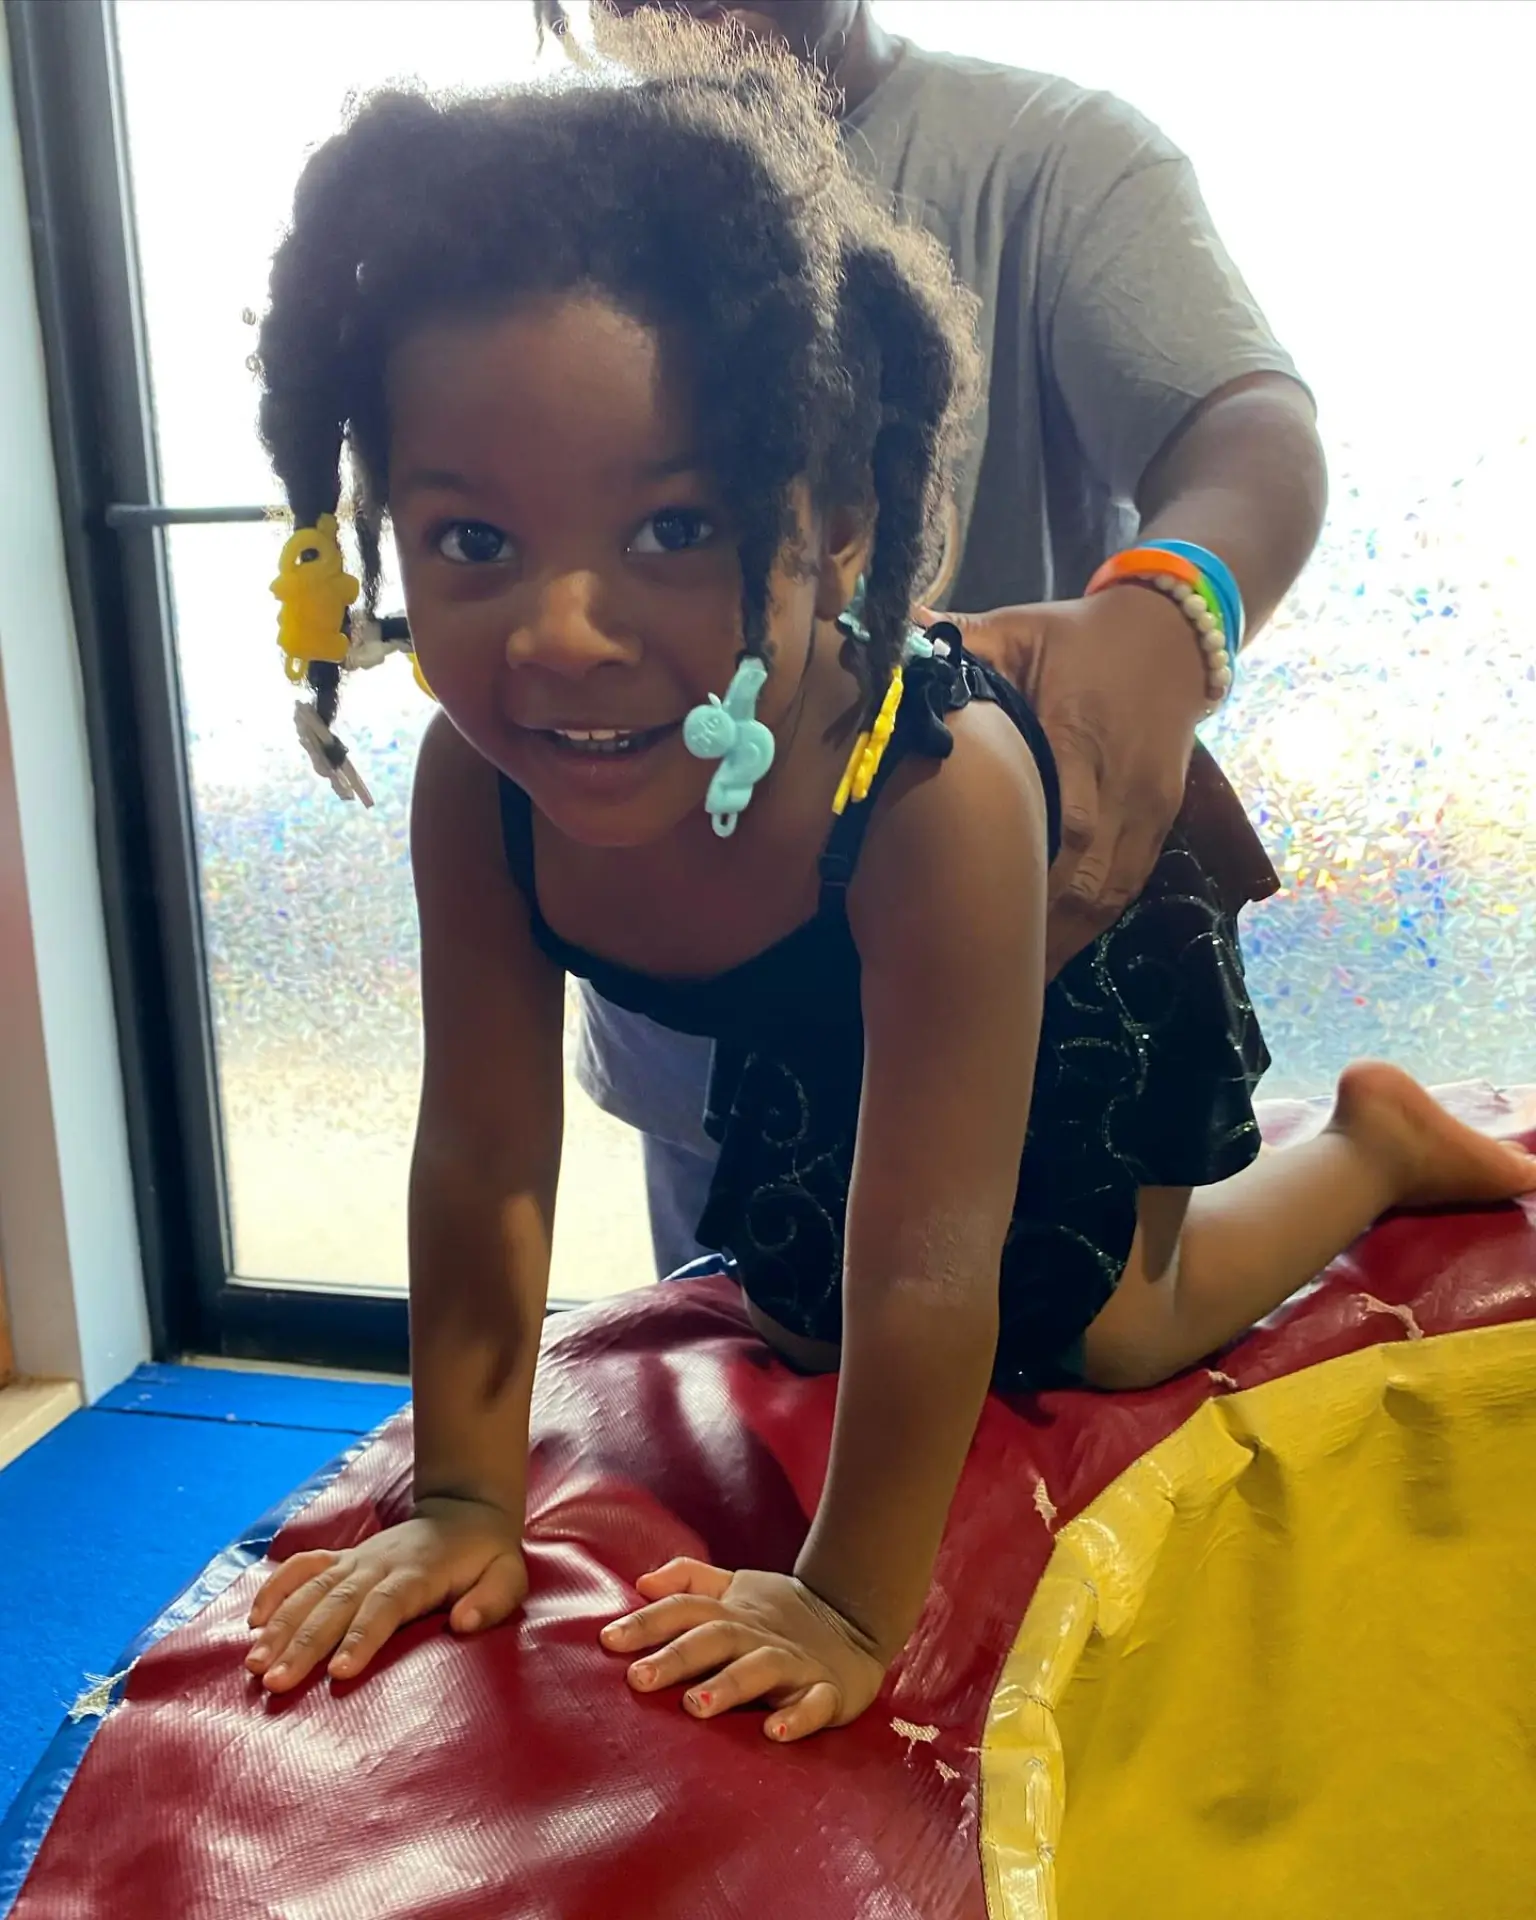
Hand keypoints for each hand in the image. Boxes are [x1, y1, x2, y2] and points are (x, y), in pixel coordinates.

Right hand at [245, 1494, 526, 1691]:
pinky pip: (303, 1568)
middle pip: (336, 1603)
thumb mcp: (508, 1576)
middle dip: (304, 1643)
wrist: (464, 1511)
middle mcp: (378, 1564)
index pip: (384, 1607)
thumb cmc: (486, 1558)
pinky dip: (276, 1588)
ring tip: (255, 1663)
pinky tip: (253, 1621)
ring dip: (281, 1625)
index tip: (340, 1671)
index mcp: (417, 1574)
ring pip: (312, 1590)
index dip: (362, 1637)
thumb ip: (493, 1600)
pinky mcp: (343, 1559)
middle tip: (276, 1681)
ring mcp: (356, 1560)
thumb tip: (463, 1622)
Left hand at [600, 1558, 886, 1742]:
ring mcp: (795, 1663)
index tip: (607, 1641)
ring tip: (697, 1705)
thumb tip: (641, 1581)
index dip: (647, 1623)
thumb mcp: (736, 1587)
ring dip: (729, 1685)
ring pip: (760, 1670)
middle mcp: (758, 1635)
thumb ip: (690, 1581)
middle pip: (714, 1640)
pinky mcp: (828, 1691)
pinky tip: (775, 1733)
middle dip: (676, 1657)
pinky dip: (798, 1716)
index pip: (685, 1610)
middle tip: (638, 1679)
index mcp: (733, 1612)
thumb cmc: (781, 1613)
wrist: (858, 1619)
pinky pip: (815, 1704)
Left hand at [918, 590, 1206, 974]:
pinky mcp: (1161, 820)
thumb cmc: (1074, 637)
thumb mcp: (1015, 631)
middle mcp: (1120, 781)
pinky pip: (1128, 885)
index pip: (1066, 820)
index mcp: (1079, 734)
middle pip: (1087, 874)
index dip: (1030, 876)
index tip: (980, 915)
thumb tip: (889, 643)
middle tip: (981, 970)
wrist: (1173, 632)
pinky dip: (1091, 923)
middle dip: (1039, 927)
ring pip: (1111, 891)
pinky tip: (1054, 952)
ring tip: (1014, 981)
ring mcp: (1149, 807)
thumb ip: (954, 644)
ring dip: (1065, 939)